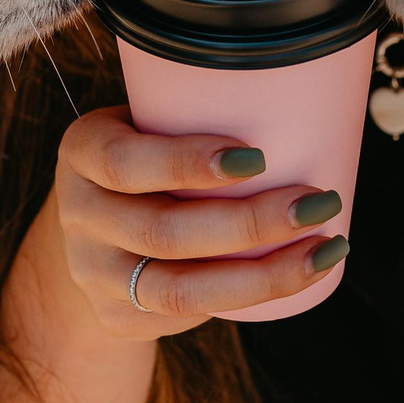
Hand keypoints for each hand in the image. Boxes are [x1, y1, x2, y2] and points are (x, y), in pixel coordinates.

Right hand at [50, 106, 347, 339]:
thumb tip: (306, 86)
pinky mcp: (118, 316)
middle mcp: (79, 216)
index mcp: (83, 152)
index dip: (186, 163)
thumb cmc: (149, 160)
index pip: (123, 161)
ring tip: (324, 248)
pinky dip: (254, 298)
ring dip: (263, 274)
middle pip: (162, 231)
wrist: (94, 236)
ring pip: (180, 289)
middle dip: (249, 223)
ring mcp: (95, 273)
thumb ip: (195, 109)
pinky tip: (302, 275)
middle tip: (318, 201)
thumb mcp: (147, 125)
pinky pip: (189, 315)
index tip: (257, 155)